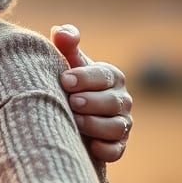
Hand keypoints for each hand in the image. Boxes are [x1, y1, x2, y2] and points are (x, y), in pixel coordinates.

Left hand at [51, 24, 132, 162]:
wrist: (66, 115)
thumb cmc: (67, 83)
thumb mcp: (66, 63)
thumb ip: (65, 45)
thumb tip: (60, 32)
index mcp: (110, 77)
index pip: (105, 75)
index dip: (85, 78)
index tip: (64, 80)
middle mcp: (121, 99)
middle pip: (113, 102)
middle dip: (91, 102)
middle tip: (71, 102)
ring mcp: (121, 124)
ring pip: (115, 127)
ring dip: (95, 125)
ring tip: (74, 121)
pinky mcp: (116, 146)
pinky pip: (115, 150)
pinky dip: (104, 149)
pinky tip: (88, 145)